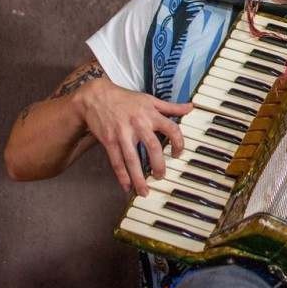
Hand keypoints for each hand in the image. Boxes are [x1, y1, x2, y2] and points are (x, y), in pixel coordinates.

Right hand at [75, 78, 191, 194]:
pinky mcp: (109, 140)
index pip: (172, 129)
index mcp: (151, 115)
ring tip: (144, 191)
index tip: (178, 154)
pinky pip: (116, 161)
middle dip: (159, 165)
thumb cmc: (126, 99)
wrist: (96, 96)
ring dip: (139, 177)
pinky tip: (126, 186)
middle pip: (153, 147)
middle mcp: (139, 124)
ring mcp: (123, 134)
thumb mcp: (150, 99)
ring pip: (132, 159)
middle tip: (161, 177)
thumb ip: (171, 107)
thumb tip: (190, 107)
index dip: (179, 142)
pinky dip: (121, 175)